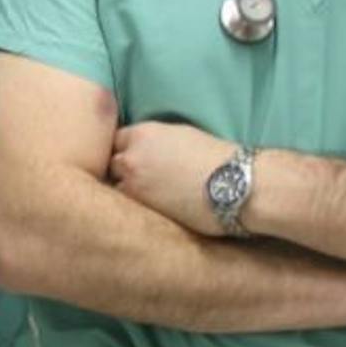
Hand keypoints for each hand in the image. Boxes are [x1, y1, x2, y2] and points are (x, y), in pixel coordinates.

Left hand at [110, 121, 233, 236]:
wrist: (236, 185)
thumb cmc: (218, 158)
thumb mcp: (181, 136)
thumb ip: (155, 142)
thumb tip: (145, 152)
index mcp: (142, 135)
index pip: (115, 140)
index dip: (123, 150)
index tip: (130, 158)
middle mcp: (131, 158)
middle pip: (110, 164)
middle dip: (119, 171)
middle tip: (135, 180)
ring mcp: (132, 186)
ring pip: (115, 189)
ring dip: (126, 192)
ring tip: (142, 198)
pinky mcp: (142, 211)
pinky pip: (127, 209)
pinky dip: (134, 210)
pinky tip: (145, 211)